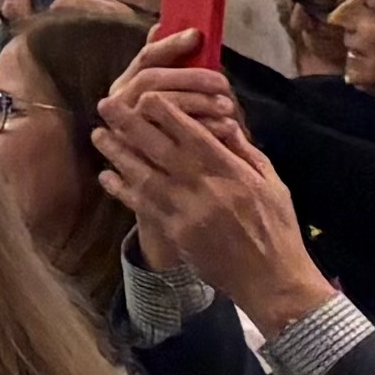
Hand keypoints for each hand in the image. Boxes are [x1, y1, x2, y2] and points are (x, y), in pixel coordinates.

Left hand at [94, 65, 320, 321]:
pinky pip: (140, 205)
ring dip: (116, 152)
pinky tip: (105, 175)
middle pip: (157, 147)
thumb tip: (223, 121)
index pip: (192, 133)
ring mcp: (184, 210)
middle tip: (105, 104)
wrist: (271, 278)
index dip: (166, 112)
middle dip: (129, 123)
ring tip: (98, 134)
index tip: (145, 95)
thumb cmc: (276, 227)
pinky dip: (120, 188)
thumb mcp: (271, 183)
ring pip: (141, 173)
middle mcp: (202, 186)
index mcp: (230, 170)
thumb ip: (244, 152)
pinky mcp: (173, 232)